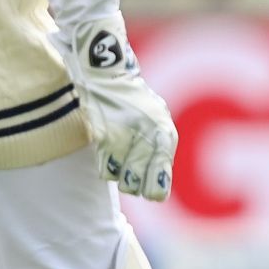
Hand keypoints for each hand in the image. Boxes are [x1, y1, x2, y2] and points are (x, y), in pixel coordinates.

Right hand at [57, 17, 176, 201]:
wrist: (107, 76)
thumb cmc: (135, 101)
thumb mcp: (157, 120)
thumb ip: (161, 148)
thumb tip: (159, 183)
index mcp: (165, 134)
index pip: (161, 178)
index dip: (155, 189)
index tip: (152, 192)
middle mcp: (147, 137)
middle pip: (139, 184)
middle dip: (136, 185)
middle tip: (134, 176)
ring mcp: (124, 138)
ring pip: (120, 179)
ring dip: (120, 175)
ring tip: (121, 160)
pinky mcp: (103, 137)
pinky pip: (104, 168)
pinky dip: (106, 166)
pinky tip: (109, 152)